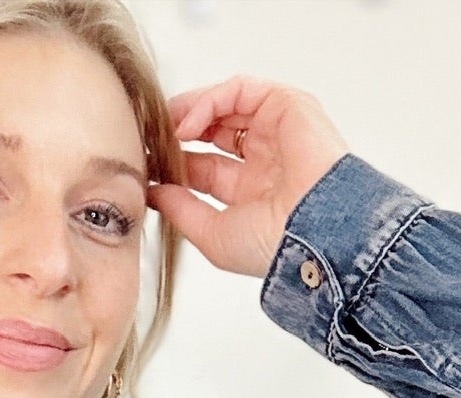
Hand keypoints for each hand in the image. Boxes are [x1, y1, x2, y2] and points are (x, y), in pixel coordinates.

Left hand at [149, 77, 349, 280]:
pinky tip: (189, 123)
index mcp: (251, 192)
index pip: (204, 168)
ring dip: (191, 112)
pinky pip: (241, 90)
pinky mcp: (287, 106)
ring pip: (226, 106)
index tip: (147, 166)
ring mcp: (276, 131)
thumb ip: (182, 211)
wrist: (313, 233)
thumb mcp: (213, 235)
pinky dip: (210, 100)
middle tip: (151, 139)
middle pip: (213, 132)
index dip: (175, 163)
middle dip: (180, 132)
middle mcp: (264, 159)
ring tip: (166, 128)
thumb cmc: (272, 245)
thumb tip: (153, 193)